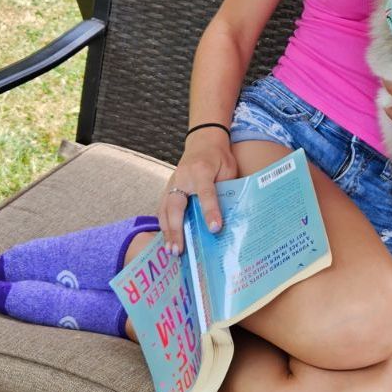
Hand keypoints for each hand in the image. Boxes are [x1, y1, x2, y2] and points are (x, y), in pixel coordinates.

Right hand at [159, 130, 237, 253]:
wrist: (203, 140)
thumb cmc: (219, 157)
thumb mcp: (229, 169)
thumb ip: (227, 189)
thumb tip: (229, 215)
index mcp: (202, 170)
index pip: (206, 194)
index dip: (210, 212)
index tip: (215, 229)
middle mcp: (183, 177)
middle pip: (176, 205)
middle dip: (176, 229)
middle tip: (179, 250)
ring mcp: (172, 182)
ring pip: (164, 209)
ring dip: (167, 231)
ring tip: (171, 250)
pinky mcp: (168, 187)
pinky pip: (162, 208)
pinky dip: (164, 225)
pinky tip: (168, 239)